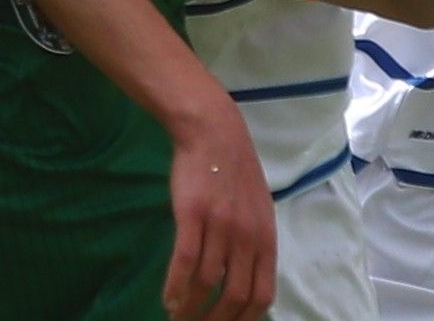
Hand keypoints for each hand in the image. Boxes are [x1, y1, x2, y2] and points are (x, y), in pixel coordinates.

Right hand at [163, 91, 275, 320]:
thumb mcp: (259, 210)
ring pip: (207, 283)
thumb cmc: (235, 171)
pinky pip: (185, 262)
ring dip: (191, 309)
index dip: (243, 320)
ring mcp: (219, 226)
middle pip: (233, 297)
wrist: (213, 132)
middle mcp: (246, 238)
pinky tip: (168, 301)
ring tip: (178, 319)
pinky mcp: (192, 214)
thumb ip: (256, 245)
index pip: (261, 296)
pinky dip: (175, 287)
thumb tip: (249, 283)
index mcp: (266, 239)